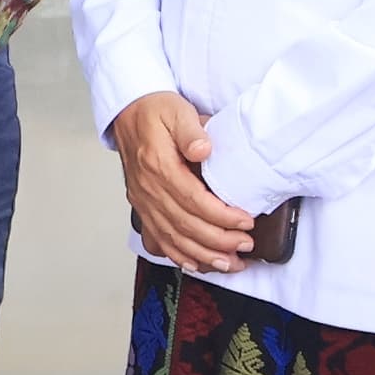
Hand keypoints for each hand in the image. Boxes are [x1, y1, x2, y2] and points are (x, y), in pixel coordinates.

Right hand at [111, 92, 253, 273]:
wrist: (128, 113)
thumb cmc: (155, 111)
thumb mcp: (177, 110)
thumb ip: (191, 129)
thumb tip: (203, 149)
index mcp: (158, 166)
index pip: (193, 200)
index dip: (222, 216)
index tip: (246, 221)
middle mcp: (148, 189)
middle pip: (185, 225)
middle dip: (219, 241)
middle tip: (246, 245)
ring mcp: (142, 201)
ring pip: (173, 238)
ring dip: (203, 255)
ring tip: (230, 264)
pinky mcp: (142, 207)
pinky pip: (157, 239)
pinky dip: (177, 256)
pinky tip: (196, 263)